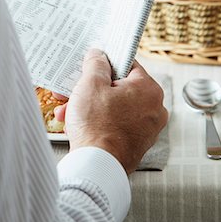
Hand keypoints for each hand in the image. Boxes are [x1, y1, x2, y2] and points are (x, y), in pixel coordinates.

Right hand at [54, 49, 167, 174]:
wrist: (97, 166)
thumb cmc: (96, 127)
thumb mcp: (90, 85)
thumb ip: (95, 64)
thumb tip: (98, 55)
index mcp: (148, 89)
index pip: (127, 65)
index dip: (104, 63)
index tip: (90, 66)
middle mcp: (153, 108)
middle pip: (116, 89)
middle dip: (88, 90)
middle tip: (71, 91)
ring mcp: (145, 128)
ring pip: (112, 108)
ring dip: (88, 107)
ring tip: (67, 112)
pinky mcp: (135, 143)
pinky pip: (113, 125)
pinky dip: (96, 123)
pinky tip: (76, 126)